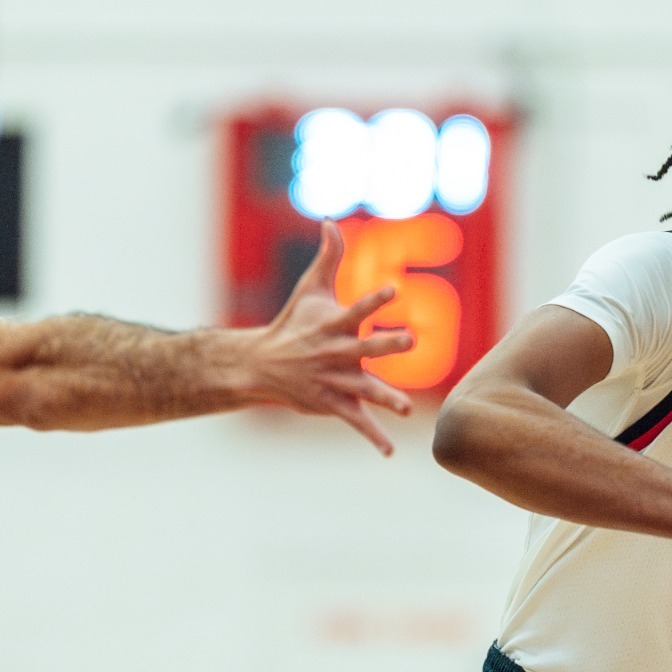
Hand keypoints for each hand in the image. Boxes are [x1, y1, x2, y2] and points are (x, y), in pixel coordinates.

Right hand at [250, 221, 414, 454]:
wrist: (261, 365)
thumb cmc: (292, 322)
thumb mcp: (309, 289)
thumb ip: (328, 256)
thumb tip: (330, 220)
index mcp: (334, 324)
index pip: (357, 309)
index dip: (374, 300)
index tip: (394, 290)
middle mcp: (335, 352)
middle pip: (365, 348)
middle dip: (387, 345)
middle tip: (410, 341)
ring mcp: (334, 380)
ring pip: (364, 390)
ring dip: (385, 398)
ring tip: (406, 408)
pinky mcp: (332, 403)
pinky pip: (356, 421)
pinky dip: (373, 436)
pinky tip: (389, 451)